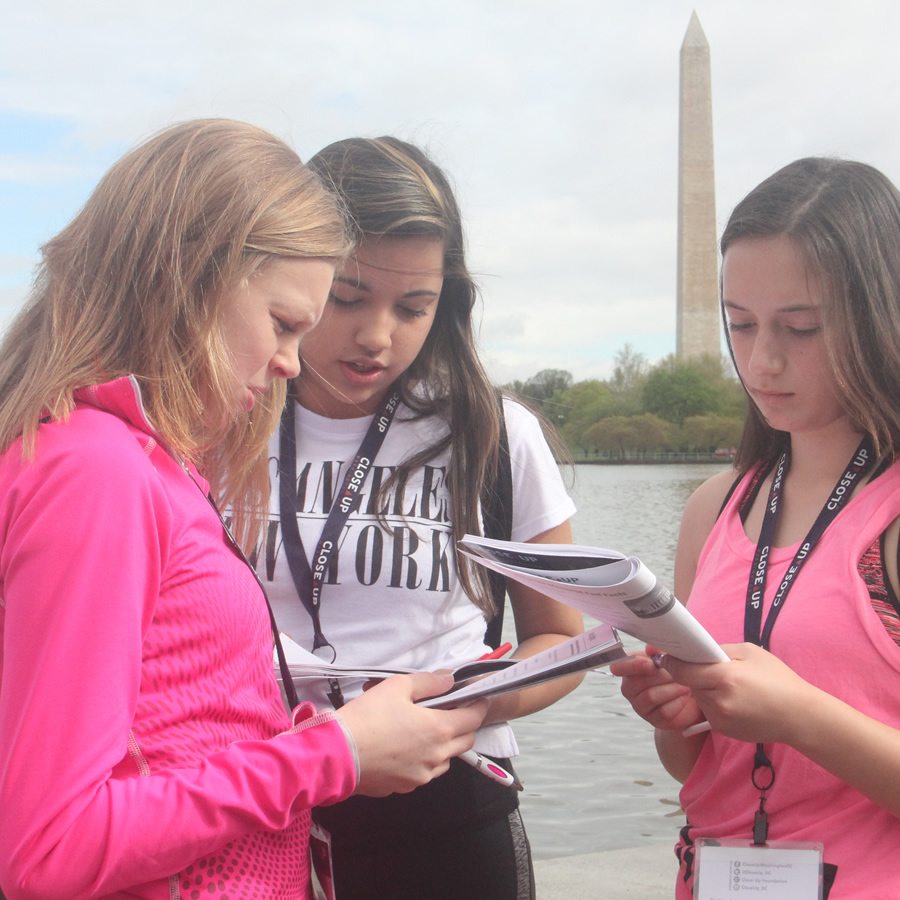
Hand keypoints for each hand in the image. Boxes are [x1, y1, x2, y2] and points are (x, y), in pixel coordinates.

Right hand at [336, 671, 487, 796]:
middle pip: (465, 742)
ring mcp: (421, 776)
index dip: (478, 706)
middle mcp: (436, 757)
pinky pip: (424, 772)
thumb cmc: (369, 715)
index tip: (478, 697)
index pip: (473, 719)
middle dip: (465, 725)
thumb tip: (449, 680)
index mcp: (440, 730)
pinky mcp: (404, 788)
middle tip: (453, 712)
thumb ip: (429, 682)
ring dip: (445, 746)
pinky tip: (407, 749)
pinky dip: (425, 760)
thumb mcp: (397, 686)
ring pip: (446, 760)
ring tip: (427, 731)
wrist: (337, 754)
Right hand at [610, 646, 704, 732]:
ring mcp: (641, 706)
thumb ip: (659, 651)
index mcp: (631, 669)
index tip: (648, 664)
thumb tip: (650, 648)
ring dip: (672, 689)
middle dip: (662, 676)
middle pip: (638, 682)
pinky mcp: (654, 720)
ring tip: (685, 684)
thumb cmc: (680, 674)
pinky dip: (678, 703)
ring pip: (651, 696)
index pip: (620, 666)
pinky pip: (663, 712)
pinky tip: (684, 698)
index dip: (632, 665)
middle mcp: (631, 688)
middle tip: (678, 671)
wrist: (695, 697)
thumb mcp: (670, 658)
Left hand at [662, 642, 816, 743]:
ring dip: (704, 689)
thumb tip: (697, 650)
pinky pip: (708, 711)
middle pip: (689, 683)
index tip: (668, 656)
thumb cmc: (778, 680)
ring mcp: (719, 718)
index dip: (672, 662)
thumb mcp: (750, 653)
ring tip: (728, 685)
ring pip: (698, 697)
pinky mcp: (722, 730)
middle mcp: (718, 700)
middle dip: (693, 674)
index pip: (682, 670)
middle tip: (710, 668)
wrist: (799, 717)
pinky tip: (734, 700)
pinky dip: (713, 703)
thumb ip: (719, 650)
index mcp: (724, 677)